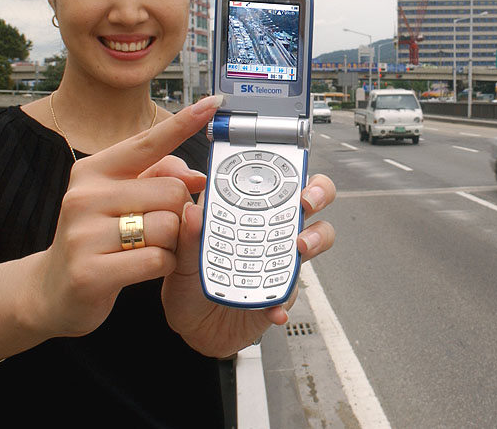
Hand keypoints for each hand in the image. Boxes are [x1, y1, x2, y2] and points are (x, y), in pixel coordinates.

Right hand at [28, 97, 219, 339]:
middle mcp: (85, 196)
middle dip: (177, 213)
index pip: (148, 142)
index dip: (183, 123)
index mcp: (94, 170)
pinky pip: (157, 260)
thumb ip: (158, 177)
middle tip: (153, 229)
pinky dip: (161, 266)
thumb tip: (198, 177)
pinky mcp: (90, 272)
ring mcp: (84, 234)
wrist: (51, 291)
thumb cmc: (96, 238)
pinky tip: (138, 269)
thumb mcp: (120, 199)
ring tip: (142, 250)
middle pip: (173, 190)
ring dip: (170, 243)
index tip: (213, 104)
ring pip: (169, 226)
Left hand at [162, 173, 335, 357]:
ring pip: (315, 238)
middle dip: (317, 191)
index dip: (284, 168)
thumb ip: (187, 237)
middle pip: (308, 200)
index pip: (270, 180)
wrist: (194, 329)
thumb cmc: (187, 285)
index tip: (284, 167)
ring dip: (314, 239)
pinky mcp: (282, 292)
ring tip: (300, 248)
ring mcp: (280, 260)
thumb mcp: (179, 259)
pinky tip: (274, 308)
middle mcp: (269, 231)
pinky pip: (292, 293)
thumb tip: (193, 212)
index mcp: (244, 213)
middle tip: (306, 199)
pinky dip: (284, 301)